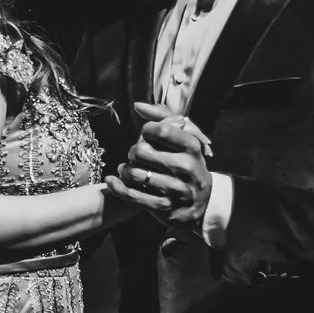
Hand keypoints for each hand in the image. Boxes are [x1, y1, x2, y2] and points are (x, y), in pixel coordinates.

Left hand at [120, 102, 214, 225]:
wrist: (201, 203)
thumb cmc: (187, 164)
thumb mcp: (184, 139)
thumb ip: (163, 117)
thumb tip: (137, 106)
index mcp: (192, 146)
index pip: (159, 129)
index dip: (145, 131)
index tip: (146, 136)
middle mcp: (186, 167)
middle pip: (141, 151)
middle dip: (133, 152)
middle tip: (136, 157)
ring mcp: (176, 189)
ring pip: (134, 174)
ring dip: (125, 170)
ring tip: (128, 170)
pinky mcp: (164, 207)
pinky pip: (132, 195)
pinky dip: (117, 187)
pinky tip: (112, 181)